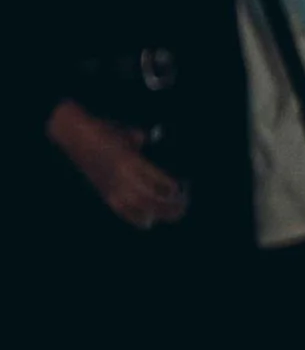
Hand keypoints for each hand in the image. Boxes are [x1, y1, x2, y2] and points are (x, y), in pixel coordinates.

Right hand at [45, 99, 186, 229]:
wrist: (75, 136)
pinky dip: (140, 219)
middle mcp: (125, 178)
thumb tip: (158, 144)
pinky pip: (126, 214)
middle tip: (184, 204)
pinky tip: (150, 219)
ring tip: (173, 212)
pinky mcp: (106, 195)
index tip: (184, 187)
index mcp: (133, 162)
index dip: (175, 189)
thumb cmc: (105, 130)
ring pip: (143, 211)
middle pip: (156, 201)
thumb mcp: (130, 134)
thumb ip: (146, 142)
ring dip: (160, 214)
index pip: (161, 184)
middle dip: (173, 206)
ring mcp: (114, 189)